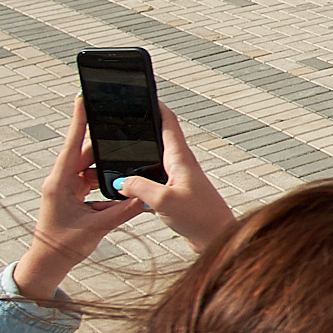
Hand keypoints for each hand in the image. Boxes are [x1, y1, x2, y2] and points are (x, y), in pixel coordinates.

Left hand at [13, 102, 146, 302]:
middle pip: (84, 154)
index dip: (78, 120)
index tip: (82, 98)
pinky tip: (117, 186)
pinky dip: (103, 181)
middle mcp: (60, 180)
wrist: (47, 263)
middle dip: (104, 148)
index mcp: (59, 183)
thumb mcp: (97, 228)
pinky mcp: (70, 194)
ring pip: (88, 167)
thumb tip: (143, 197)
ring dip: (106, 168)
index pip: (71, 145)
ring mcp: (64, 187)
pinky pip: (89, 179)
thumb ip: (122, 211)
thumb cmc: (64, 246)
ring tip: (124, 167)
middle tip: (122, 136)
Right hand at [117, 107, 236, 248]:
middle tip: (120, 122)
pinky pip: (153, 180)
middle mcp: (181, 165)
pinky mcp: (176, 194)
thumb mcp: (164, 201)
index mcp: (181, 158)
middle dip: (140, 129)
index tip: (141, 93)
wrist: (217, 239)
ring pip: (153, 161)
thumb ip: (140, 188)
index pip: (168, 122)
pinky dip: (139, 180)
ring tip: (116, 152)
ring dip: (137, 156)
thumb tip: (121, 181)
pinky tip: (125, 187)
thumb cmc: (200, 219)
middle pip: (158, 138)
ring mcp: (179, 179)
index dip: (155, 105)